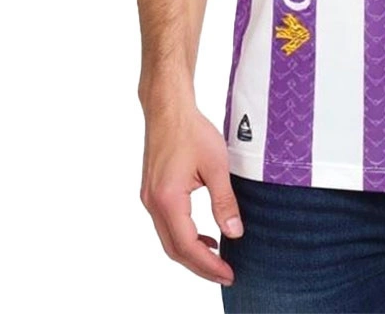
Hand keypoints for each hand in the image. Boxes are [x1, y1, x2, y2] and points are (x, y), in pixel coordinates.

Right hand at [139, 102, 243, 284]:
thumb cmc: (191, 131)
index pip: (187, 246)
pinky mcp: (152, 192)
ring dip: (191, 252)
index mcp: (168, 200)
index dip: (208, 265)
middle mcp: (153, 204)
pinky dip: (184, 237)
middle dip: (199, 266)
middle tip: (225, 274)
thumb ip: (225, 201)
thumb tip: (235, 233)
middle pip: (174, 249)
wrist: (168, 109)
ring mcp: (149, 199)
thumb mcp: (216, 165)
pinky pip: (166, 225)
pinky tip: (203, 235)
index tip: (228, 274)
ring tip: (217, 258)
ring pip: (168, 239)